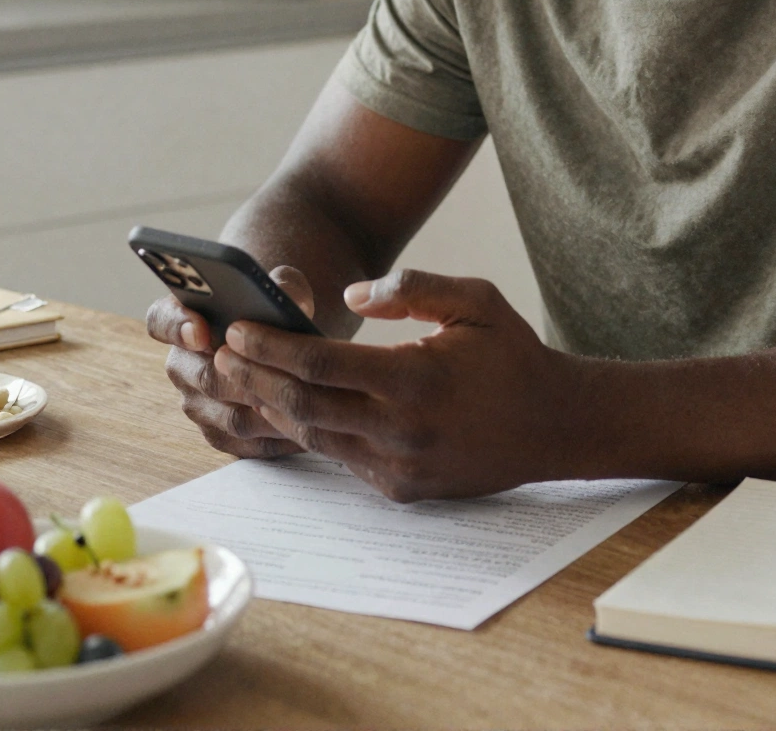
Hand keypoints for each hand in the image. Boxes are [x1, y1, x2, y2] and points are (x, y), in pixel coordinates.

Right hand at [146, 265, 315, 459]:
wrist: (284, 340)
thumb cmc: (277, 307)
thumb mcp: (283, 286)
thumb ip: (285, 288)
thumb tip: (294, 303)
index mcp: (181, 316)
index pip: (162, 321)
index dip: (178, 327)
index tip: (201, 331)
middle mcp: (182, 363)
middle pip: (204, 377)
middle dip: (244, 377)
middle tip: (278, 374)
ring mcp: (196, 402)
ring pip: (227, 415)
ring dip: (265, 411)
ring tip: (302, 402)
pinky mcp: (218, 433)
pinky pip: (242, 442)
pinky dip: (274, 437)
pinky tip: (305, 426)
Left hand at [212, 270, 587, 499]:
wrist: (554, 425)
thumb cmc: (513, 354)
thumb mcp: (475, 301)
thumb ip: (413, 288)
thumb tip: (351, 295)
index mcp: (416, 379)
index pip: (322, 365)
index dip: (272, 347)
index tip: (239, 328)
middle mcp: (402, 430)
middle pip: (304, 407)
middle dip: (254, 379)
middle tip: (221, 353)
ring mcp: (400, 467)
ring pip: (315, 438)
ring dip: (273, 408)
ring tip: (241, 378)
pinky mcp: (402, 489)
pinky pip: (342, 458)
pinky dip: (310, 431)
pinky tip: (289, 406)